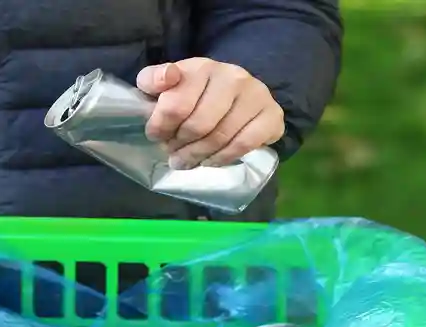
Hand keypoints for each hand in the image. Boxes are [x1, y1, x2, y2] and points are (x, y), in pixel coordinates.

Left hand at [137, 58, 284, 169]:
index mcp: (202, 67)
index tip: (156, 135)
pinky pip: (244, 144)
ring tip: (187, 161)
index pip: (177, 104)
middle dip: (180, 145)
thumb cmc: (196, 91)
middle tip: (173, 153)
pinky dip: (223, 158)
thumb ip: (153, 79)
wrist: (239, 95)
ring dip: (198, 156)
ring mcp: (256, 94)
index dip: (161, 126)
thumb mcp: (169, 82)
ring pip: (220, 137)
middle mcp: (232, 76)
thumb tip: (164, 79)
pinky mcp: (272, 114)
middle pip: (199, 124)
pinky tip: (211, 160)